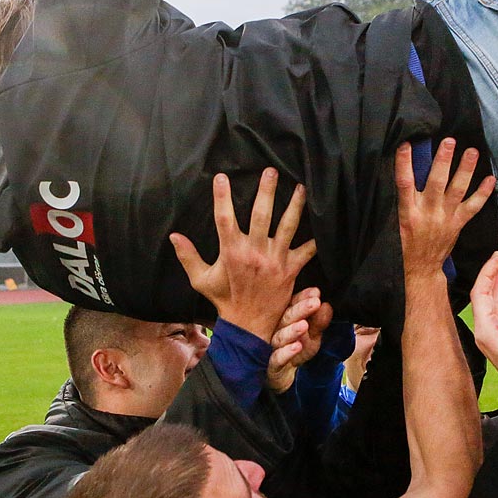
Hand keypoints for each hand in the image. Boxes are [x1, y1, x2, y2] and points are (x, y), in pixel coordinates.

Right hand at [169, 169, 315, 341]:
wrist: (248, 326)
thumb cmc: (223, 300)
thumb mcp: (201, 280)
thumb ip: (188, 256)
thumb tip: (173, 235)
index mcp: (230, 253)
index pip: (223, 218)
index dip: (221, 197)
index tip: (221, 177)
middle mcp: (254, 253)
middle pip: (261, 215)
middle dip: (266, 191)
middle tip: (271, 171)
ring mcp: (274, 261)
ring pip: (287, 227)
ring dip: (295, 205)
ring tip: (301, 187)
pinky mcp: (290, 271)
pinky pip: (307, 252)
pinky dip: (317, 239)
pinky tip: (324, 223)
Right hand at [265, 288, 331, 394]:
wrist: (285, 378)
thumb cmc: (297, 350)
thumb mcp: (313, 336)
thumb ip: (320, 322)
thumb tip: (326, 305)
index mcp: (286, 319)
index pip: (293, 304)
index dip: (303, 298)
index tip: (316, 293)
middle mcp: (276, 330)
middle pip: (287, 318)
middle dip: (300, 310)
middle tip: (314, 302)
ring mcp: (271, 347)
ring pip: (281, 337)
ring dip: (293, 331)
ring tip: (304, 325)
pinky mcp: (271, 365)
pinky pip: (277, 358)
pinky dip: (286, 352)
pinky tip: (297, 346)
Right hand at [396, 140, 495, 275]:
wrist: (420, 269)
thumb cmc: (403, 244)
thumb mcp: (393, 224)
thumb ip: (398, 202)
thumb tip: (398, 176)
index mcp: (407, 212)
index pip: (404, 184)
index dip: (404, 164)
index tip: (406, 145)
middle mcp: (428, 212)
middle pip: (436, 182)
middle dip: (443, 160)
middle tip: (449, 140)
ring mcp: (445, 218)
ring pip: (457, 190)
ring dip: (465, 170)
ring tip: (472, 151)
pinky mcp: (458, 223)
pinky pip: (473, 207)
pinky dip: (483, 193)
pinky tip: (490, 178)